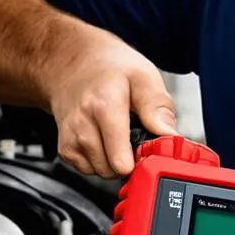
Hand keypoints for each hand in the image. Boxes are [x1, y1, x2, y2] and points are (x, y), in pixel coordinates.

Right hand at [48, 28, 176, 177]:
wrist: (74, 62)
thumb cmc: (110, 68)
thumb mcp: (143, 76)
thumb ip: (158, 107)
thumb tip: (169, 135)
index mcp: (103, 106)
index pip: (120, 160)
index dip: (141, 158)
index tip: (148, 147)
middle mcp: (82, 124)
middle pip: (113, 169)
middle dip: (129, 158)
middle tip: (135, 134)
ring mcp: (70, 138)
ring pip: (101, 172)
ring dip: (114, 160)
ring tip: (118, 133)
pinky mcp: (65, 148)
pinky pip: (88, 170)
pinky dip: (100, 160)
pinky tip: (104, 138)